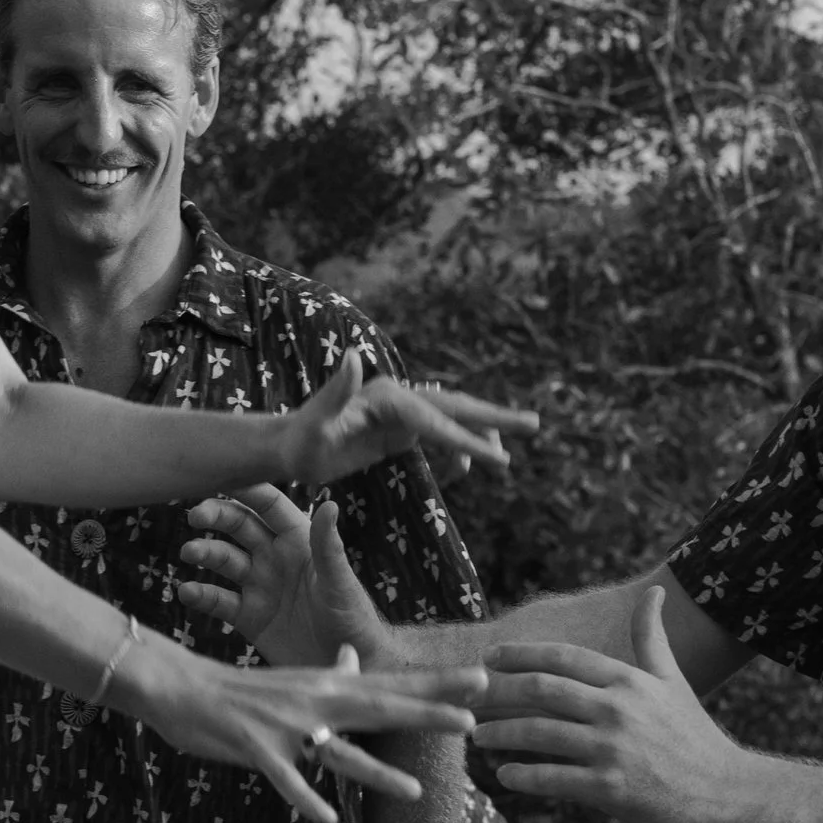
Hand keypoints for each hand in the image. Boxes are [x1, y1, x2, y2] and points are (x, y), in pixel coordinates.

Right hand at [129, 639, 483, 822]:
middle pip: (380, 709)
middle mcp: (314, 701)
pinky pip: (285, 778)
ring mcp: (286, 726)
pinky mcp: (255, 747)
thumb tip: (355, 658)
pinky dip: (304, 797)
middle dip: (427, 715)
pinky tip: (324, 820)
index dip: (437, 684)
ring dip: (379, 774)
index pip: (392, 683)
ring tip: (417, 792)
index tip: (482, 680)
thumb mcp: (291, 678)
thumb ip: (330, 673)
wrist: (180, 685)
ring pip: (340, 753)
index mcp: (326, 686)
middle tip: (473, 721)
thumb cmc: (238, 689)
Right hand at [182, 490, 389, 667]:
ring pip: (224, 560)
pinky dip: (201, 595)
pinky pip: (219, 601)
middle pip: (239, 527)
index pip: (268, 506)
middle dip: (216, 517)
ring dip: (205, 553)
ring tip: (189, 553)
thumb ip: (327, 546)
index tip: (220, 478)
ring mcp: (260, 587)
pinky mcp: (249, 617)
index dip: (246, 490)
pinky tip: (187, 592)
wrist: (347, 667)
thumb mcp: (339, 581)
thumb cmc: (353, 618)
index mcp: (299, 541)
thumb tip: (329, 504)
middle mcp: (275, 558)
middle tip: (194, 516)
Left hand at [284, 350, 535, 489]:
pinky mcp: (396, 428)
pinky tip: (467, 466)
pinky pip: (437, 435)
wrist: (287, 447)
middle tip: (535, 424)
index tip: (498, 458)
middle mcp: (399, 398)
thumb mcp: (315, 420)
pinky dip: (457, 446)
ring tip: (515, 443)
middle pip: (456, 407)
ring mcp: (400, 412)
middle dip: (495, 418)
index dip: (468, 438)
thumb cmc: (300, 440)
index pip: (437, 420)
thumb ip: (336, 390)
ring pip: (452, 418)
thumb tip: (353, 356)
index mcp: (388, 397)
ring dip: (484, 430)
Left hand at [480, 583, 752, 822]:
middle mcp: (618, 709)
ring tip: (477, 736)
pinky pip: (552, 779)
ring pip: (539, 734)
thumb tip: (653, 591)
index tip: (490, 657)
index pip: (563, 657)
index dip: (521, 654)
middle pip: (542, 689)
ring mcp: (612, 749)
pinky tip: (504, 777)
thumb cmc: (695, 736)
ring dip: (500, 734)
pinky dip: (522, 777)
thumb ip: (651, 638)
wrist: (726, 792)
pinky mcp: (610, 789)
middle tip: (470, 694)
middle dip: (498, 690)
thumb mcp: (674, 680)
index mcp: (629, 680)